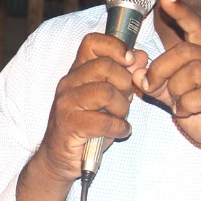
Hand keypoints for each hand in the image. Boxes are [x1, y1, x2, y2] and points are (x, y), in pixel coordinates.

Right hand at [17, 32, 146, 200]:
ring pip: (106, 92)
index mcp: (78, 72)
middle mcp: (69, 83)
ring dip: (122, 108)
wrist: (60, 157)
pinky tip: (120, 132)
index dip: (115, 46)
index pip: (92, 42)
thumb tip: (140, 56)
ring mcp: (66, 103)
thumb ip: (124, 75)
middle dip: (125, 84)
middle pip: (105, 66)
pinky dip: (119, 128)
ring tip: (121, 118)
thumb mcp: (109, 98)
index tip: (129, 61)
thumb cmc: (87, 126)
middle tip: (126, 100)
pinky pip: (104, 121)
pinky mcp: (69, 125)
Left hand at [139, 0, 200, 170]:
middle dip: (161, 67)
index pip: (198, 28)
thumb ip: (157, 84)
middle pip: (186, 51)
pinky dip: (187, 103)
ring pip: (194, 71)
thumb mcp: (176, 97)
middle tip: (150, 84)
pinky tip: (183, 111)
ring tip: (173, 102)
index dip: (183, 12)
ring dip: (174, 87)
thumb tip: (137, 72)